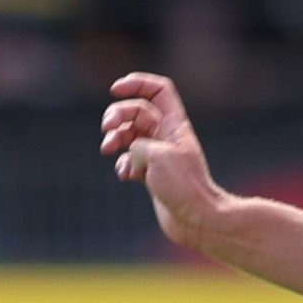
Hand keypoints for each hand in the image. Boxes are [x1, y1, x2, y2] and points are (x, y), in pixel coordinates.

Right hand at [101, 71, 221, 242]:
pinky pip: (130, 161)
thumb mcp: (157, 156)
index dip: (137, 83)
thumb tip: (130, 155)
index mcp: (175, 125)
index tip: (116, 89)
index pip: (158, 91)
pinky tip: (128, 176)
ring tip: (107, 149)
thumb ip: (137, 144)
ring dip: (114, 138)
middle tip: (106, 128)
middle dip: (116, 115)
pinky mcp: (152, 174)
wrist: (196, 219)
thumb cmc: (184, 186)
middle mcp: (167, 136)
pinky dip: (122, 164)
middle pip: (136, 111)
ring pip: (129, 136)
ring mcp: (158, 155)